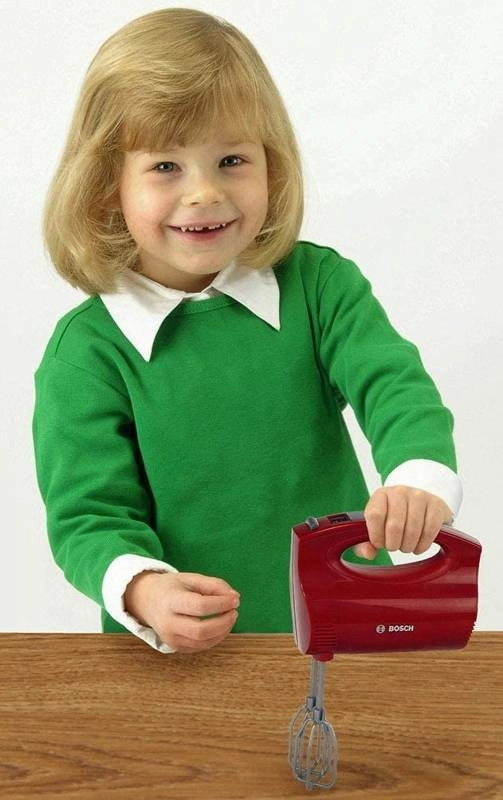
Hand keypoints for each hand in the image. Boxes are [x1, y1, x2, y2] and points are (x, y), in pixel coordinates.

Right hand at [124, 571, 239, 652]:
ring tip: (229, 617)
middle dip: (224, 623)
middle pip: (201, 630)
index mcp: (171, 601)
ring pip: (203, 642)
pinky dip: (215, 638)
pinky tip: (220, 626)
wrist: (147, 601)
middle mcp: (168, 622)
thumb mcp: (191, 579)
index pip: (200, 606)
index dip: (221, 603)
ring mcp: (170, 638)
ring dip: (223, 631)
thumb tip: (234, 598)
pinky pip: (200, 647)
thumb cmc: (172, 587)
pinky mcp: (175, 647)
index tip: (235, 599)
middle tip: (235, 612)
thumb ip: (214, 585)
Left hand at [353, 486, 452, 559]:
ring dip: (408, 546)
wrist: (419, 505)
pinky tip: (418, 546)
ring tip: (406, 546)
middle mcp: (399, 492)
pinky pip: (430, 530)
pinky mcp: (436, 504)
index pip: (375, 515)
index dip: (376, 535)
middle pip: (394, 525)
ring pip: (413, 529)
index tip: (380, 543)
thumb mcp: (375, 527)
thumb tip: (369, 553)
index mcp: (380, 495)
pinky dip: (423, 545)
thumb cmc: (393, 518)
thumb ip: (364, 543)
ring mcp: (419, 496)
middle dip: (393, 544)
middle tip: (394, 546)